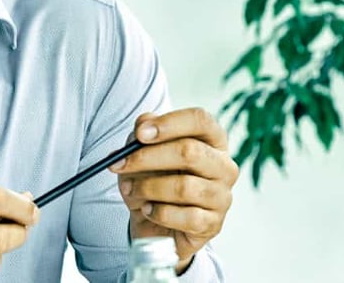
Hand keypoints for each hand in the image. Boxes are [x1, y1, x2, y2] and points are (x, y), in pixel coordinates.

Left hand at [110, 108, 238, 272]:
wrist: (156, 224)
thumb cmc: (154, 180)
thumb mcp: (142, 153)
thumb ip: (143, 134)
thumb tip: (143, 122)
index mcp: (212, 139)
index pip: (200, 120)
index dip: (169, 124)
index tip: (139, 134)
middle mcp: (223, 166)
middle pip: (190, 152)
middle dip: (148, 158)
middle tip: (120, 164)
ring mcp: (222, 196)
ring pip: (184, 187)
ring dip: (148, 188)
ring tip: (130, 190)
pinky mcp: (213, 224)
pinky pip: (186, 217)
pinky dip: (159, 213)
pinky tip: (148, 211)